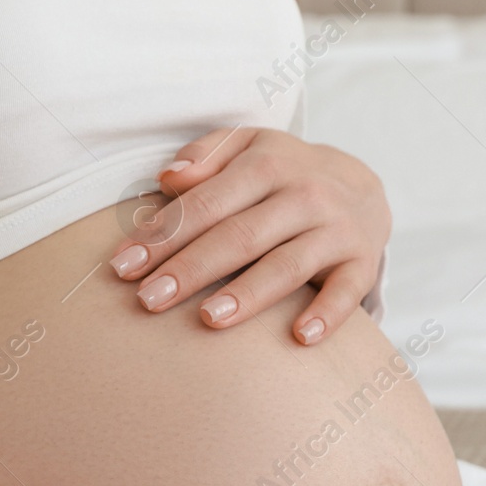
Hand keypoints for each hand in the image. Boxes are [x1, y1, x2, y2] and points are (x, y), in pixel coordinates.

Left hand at [108, 128, 389, 345]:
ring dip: (248, 294)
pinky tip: (300, 337)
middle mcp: (305, 195)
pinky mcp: (362, 262)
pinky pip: (346, 291)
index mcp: (268, 165)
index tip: (123, 266)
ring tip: (208, 319)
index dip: (163, 234)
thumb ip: (205, 156)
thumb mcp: (247, 147)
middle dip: (191, 269)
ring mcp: (336, 230)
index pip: (206, 202)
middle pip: (240, 236)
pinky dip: (328, 314)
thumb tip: (167, 177)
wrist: (363, 185)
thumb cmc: (283, 173)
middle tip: (148, 300)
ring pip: (287, 265)